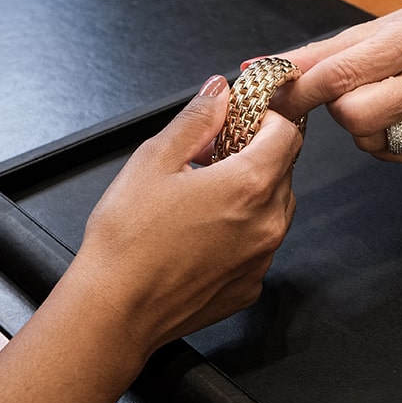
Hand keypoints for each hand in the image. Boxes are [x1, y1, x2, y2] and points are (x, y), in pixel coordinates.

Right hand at [69, 74, 301, 359]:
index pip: (286, 133)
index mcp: (250, 184)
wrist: (114, 310)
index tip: (239, 122)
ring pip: (274, 208)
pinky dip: (242, 232)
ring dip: (250, 193)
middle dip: (253, 155)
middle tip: (210, 158)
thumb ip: (197, 118)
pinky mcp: (251, 285)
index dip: (264, 120)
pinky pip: (260, 245)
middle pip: (283, 169)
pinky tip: (202, 234)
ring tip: (203, 198)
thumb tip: (219, 92)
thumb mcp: (154, 159)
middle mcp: (268, 223)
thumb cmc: (127, 239)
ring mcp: (263, 258)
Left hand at [271, 3, 401, 161]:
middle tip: (350, 91)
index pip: (339, 75)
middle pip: (352, 115)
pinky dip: (383, 137)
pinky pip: (389, 153)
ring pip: (368, 138)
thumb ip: (314, 54)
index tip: (277, 97)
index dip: (300, 91)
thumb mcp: (371, 29)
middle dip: (339, 106)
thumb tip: (258, 69)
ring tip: (384, 98)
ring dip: (360, 123)